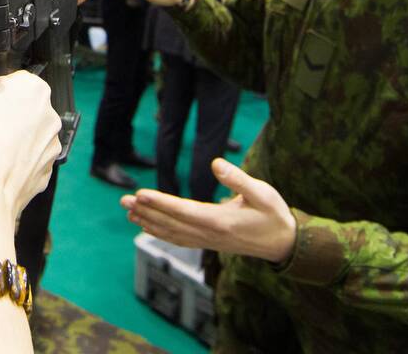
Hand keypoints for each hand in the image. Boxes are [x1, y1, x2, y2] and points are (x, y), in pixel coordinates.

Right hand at [0, 69, 60, 215]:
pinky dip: (14, 163)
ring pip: (26, 135)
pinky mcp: (45, 172)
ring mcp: (50, 146)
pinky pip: (28, 161)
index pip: (12, 80)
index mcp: (33, 88)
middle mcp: (49, 115)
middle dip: (3, 114)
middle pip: (22, 107)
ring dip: (10, 139)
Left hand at [120, 158, 296, 262]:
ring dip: (149, 222)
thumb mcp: (263, 192)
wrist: (283, 244)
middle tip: (123, 201)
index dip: (160, 202)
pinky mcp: (209, 242)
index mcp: (220, 221)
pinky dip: (161, 232)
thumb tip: (216, 163)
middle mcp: (210, 234)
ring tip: (129, 212)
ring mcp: (208, 241)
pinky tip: (148, 226)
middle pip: (171, 223)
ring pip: (172, 233)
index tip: (140, 194)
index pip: (183, 211)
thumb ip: (239, 178)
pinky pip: (180, 239)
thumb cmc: (274, 215)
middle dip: (146, 211)